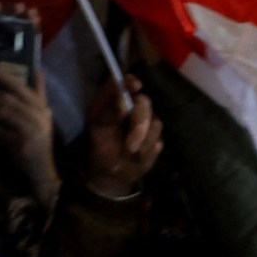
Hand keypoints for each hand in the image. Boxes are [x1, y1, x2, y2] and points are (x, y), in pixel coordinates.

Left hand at [0, 65, 58, 206]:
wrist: (42, 170)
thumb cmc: (38, 142)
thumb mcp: (42, 117)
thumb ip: (40, 95)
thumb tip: (39, 71)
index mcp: (41, 107)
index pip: (20, 85)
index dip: (2, 74)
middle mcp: (37, 116)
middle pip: (8, 98)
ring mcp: (29, 130)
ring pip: (2, 112)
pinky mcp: (20, 143)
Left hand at [85, 74, 161, 198]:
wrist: (111, 174)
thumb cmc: (100, 147)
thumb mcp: (97, 129)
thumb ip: (110, 112)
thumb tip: (124, 101)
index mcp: (115, 100)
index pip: (125, 82)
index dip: (131, 83)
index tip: (136, 87)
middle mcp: (133, 106)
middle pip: (145, 102)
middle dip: (139, 124)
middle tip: (130, 146)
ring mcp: (147, 121)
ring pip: (155, 123)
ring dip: (142, 142)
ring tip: (129, 154)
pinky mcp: (156, 137)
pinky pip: (159, 140)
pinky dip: (147, 151)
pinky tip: (137, 157)